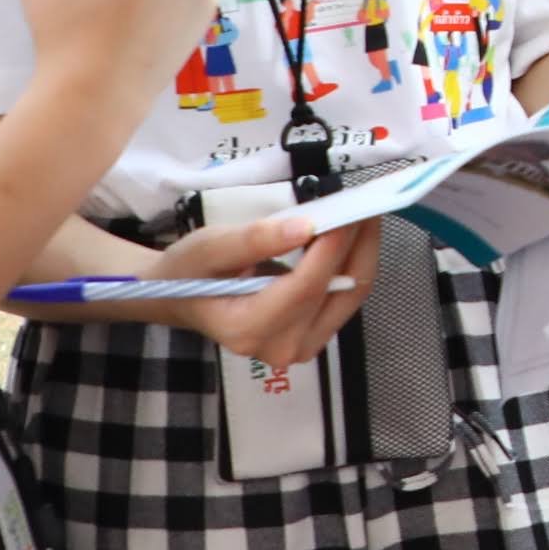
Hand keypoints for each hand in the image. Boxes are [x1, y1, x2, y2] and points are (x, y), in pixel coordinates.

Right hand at [156, 210, 378, 370]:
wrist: (182, 297)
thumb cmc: (190, 271)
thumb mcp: (210, 247)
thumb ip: (255, 239)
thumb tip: (307, 226)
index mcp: (249, 329)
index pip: (305, 286)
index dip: (331, 246)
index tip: (348, 207)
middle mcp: (281, 347)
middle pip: (337, 291)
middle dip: (356, 243)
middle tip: (365, 202)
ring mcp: (301, 347)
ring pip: (351, 293)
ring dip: (361, 251)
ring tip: (363, 212)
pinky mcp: (314, 337)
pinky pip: (346, 297)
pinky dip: (352, 264)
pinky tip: (350, 236)